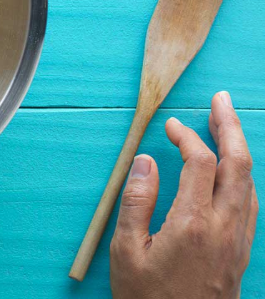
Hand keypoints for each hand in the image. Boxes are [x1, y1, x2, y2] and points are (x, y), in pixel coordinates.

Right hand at [111, 91, 257, 297]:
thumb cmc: (148, 298)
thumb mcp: (127, 251)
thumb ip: (137, 202)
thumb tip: (146, 162)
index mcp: (193, 222)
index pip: (200, 162)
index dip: (187, 137)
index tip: (171, 126)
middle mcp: (224, 227)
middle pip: (239, 164)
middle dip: (231, 127)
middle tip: (220, 100)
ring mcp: (238, 240)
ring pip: (251, 183)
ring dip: (241, 148)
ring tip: (228, 126)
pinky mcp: (242, 252)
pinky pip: (252, 203)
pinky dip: (244, 176)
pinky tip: (235, 172)